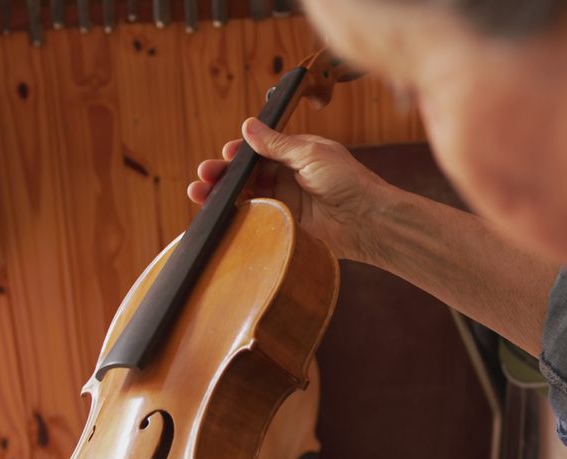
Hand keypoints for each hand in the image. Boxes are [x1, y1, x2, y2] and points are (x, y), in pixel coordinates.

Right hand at [187, 118, 391, 262]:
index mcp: (295, 153)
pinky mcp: (285, 223)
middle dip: (223, 174)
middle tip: (204, 176)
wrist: (368, 220)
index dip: (239, 154)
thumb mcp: (311, 153)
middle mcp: (287, 175)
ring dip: (222, 194)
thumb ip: (277, 144)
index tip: (225, 155)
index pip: (258, 150)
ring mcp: (285, 200)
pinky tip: (220, 214)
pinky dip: (236, 215)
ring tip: (199, 193)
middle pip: (247, 173)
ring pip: (246, 195)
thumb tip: (249, 126)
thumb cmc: (348, 181)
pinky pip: (255, 217)